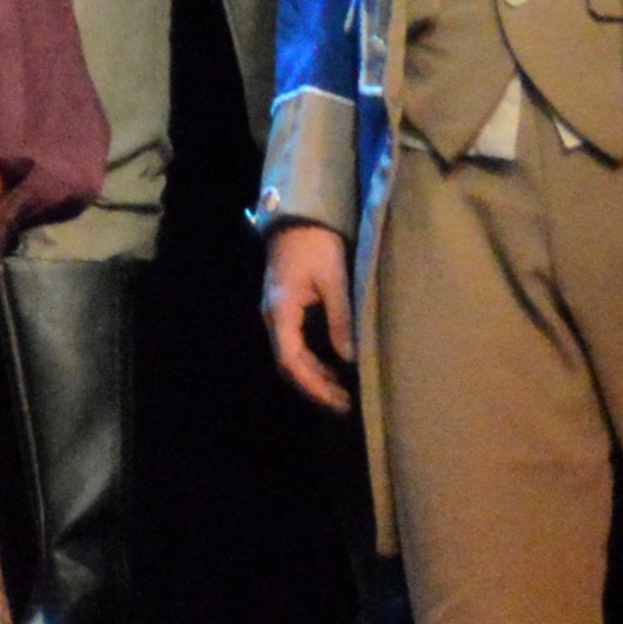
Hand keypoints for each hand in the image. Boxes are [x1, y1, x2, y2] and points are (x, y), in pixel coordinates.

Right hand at [261, 221, 359, 412]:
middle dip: (315, 387)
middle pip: (288, 364)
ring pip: (290, 356)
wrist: (299, 219)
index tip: (338, 400)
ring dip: (313, 377)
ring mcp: (277, 314)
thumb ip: (340, 319)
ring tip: (342, 393)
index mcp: (281, 311)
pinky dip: (312, 362)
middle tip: (346, 404)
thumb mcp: (334, 280)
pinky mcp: (285, 310)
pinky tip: (332, 368)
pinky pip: (294, 344)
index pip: (290, 360)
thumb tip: (349, 357)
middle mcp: (273, 317)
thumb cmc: (317, 245)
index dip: (313, 385)